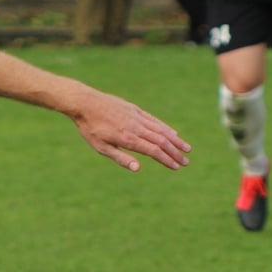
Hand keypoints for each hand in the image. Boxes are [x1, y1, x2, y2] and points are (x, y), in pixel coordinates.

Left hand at [65, 88, 191, 172]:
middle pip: (162, 141)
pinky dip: (166, 128)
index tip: (177, 166)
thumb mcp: (101, 147)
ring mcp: (137, 117)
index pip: (154, 151)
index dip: (167, 159)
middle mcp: (136, 127)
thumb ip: (120, 157)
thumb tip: (137, 169)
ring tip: (187, 148)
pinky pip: (154, 120)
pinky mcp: (136, 110)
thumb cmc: (90, 128)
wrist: (85, 102)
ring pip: (162, 130)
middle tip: (186, 161)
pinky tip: (173, 133)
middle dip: (175, 152)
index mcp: (128, 139)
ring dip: (176, 140)